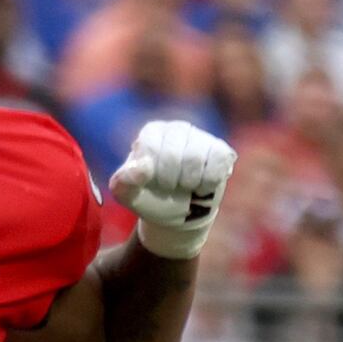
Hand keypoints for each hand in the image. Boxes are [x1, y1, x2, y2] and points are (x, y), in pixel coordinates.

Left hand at [109, 121, 236, 259]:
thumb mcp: (129, 196)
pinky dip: (208, 182)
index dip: (150, 173)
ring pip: (195, 158)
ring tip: (185, 186)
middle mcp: (176, 129)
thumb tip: (141, 168)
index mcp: (151, 134)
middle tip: (169, 187)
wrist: (179, 213)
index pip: (149, 146)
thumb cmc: (151, 198)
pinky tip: (201, 185)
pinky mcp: (220, 150)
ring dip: (188, 182)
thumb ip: (123, 183)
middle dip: (169, 181)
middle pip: (173, 154)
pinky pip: (217, 162)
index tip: (150, 182)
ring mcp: (200, 137)